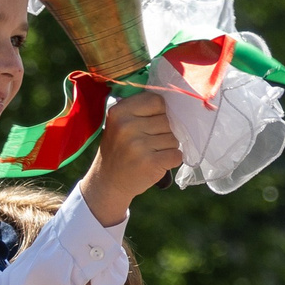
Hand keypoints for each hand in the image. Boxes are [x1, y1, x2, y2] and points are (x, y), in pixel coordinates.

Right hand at [80, 90, 184, 225]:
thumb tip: (176, 105)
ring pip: (174, 138)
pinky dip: (172, 160)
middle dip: (165, 131)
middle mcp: (127, 126)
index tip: (153, 122)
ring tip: (152, 153)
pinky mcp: (150, 163)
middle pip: (167, 120)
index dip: (161, 112)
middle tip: (150, 143)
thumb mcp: (120, 124)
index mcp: (120, 112)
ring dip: (168, 147)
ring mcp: (138, 146)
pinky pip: (176, 155)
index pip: (157, 101)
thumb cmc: (120, 149)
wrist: (109, 182)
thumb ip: (142, 111)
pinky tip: (158, 162)